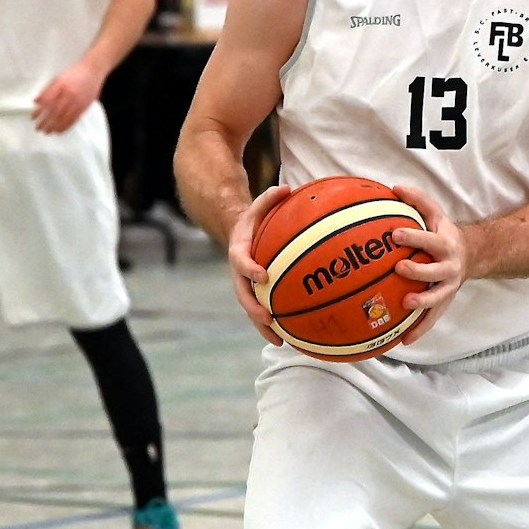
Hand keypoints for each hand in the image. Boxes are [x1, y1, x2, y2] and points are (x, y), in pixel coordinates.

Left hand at [32, 59, 103, 133]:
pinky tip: (60, 131)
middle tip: (38, 128)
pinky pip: (74, 119)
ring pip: (64, 118)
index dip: (39, 111)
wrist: (93, 70)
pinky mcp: (84, 107)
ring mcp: (77, 102)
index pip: (47, 101)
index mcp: (60, 86)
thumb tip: (36, 101)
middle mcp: (68, 95)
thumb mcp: (58, 78)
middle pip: (55, 112)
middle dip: (45, 122)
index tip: (33, 117)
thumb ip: (47, 90)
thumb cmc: (74, 73)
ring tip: (47, 132)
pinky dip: (66, 126)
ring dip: (54, 126)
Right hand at [229, 183, 293, 344]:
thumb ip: (269, 198)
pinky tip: (291, 338)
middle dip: (254, 310)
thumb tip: (286, 187)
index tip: (263, 276)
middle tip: (269, 319)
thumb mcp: (257, 207)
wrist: (238, 236)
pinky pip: (264, 311)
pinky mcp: (256, 294)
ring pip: (252, 310)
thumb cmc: (253, 221)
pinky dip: (274, 325)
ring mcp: (247, 287)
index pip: (241, 262)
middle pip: (244, 296)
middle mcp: (240, 274)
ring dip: (264, 327)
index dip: (250, 269)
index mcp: (239, 252)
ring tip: (281, 341)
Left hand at [389, 183, 468, 345]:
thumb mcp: (435, 213)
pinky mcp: (444, 302)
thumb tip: (393, 188)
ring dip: (422, 303)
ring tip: (405, 305)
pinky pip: (432, 319)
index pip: (430, 240)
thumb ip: (417, 200)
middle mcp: (450, 267)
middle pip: (436, 271)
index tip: (395, 234)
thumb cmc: (443, 232)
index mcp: (446, 244)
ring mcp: (448, 287)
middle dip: (419, 270)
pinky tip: (403, 341)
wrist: (471, 255)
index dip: (415, 237)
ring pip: (437, 298)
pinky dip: (419, 330)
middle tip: (399, 268)